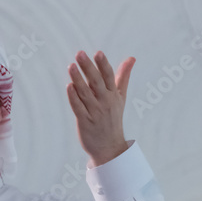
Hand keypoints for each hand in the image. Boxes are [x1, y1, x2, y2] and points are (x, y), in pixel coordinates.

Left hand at [66, 51, 134, 165]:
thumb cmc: (113, 118)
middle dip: (88, 67)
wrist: (110, 147)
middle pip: (96, 82)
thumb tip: (131, 58)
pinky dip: (74, 97)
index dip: (103, 65)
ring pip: (85, 93)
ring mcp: (95, 112)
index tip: (98, 53)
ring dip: (78, 79)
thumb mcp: (120, 97)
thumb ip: (123, 76)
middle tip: (80, 54)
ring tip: (71, 66)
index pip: (109, 77)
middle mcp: (105, 102)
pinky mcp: (85, 122)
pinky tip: (69, 86)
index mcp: (113, 95)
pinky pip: (78, 108)